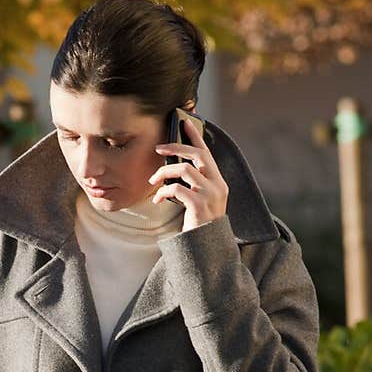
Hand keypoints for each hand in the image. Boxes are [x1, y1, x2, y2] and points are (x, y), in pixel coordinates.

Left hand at [148, 116, 228, 231]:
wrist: (206, 249)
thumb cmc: (199, 224)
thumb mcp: (200, 201)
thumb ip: (194, 184)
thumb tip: (174, 167)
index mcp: (219, 182)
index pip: (207, 153)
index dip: (195, 136)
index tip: (184, 122)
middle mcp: (218, 185)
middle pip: (197, 155)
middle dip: (176, 146)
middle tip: (158, 148)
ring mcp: (210, 194)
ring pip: (184, 169)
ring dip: (164, 172)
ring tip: (153, 181)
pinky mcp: (199, 204)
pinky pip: (176, 188)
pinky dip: (163, 191)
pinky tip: (156, 199)